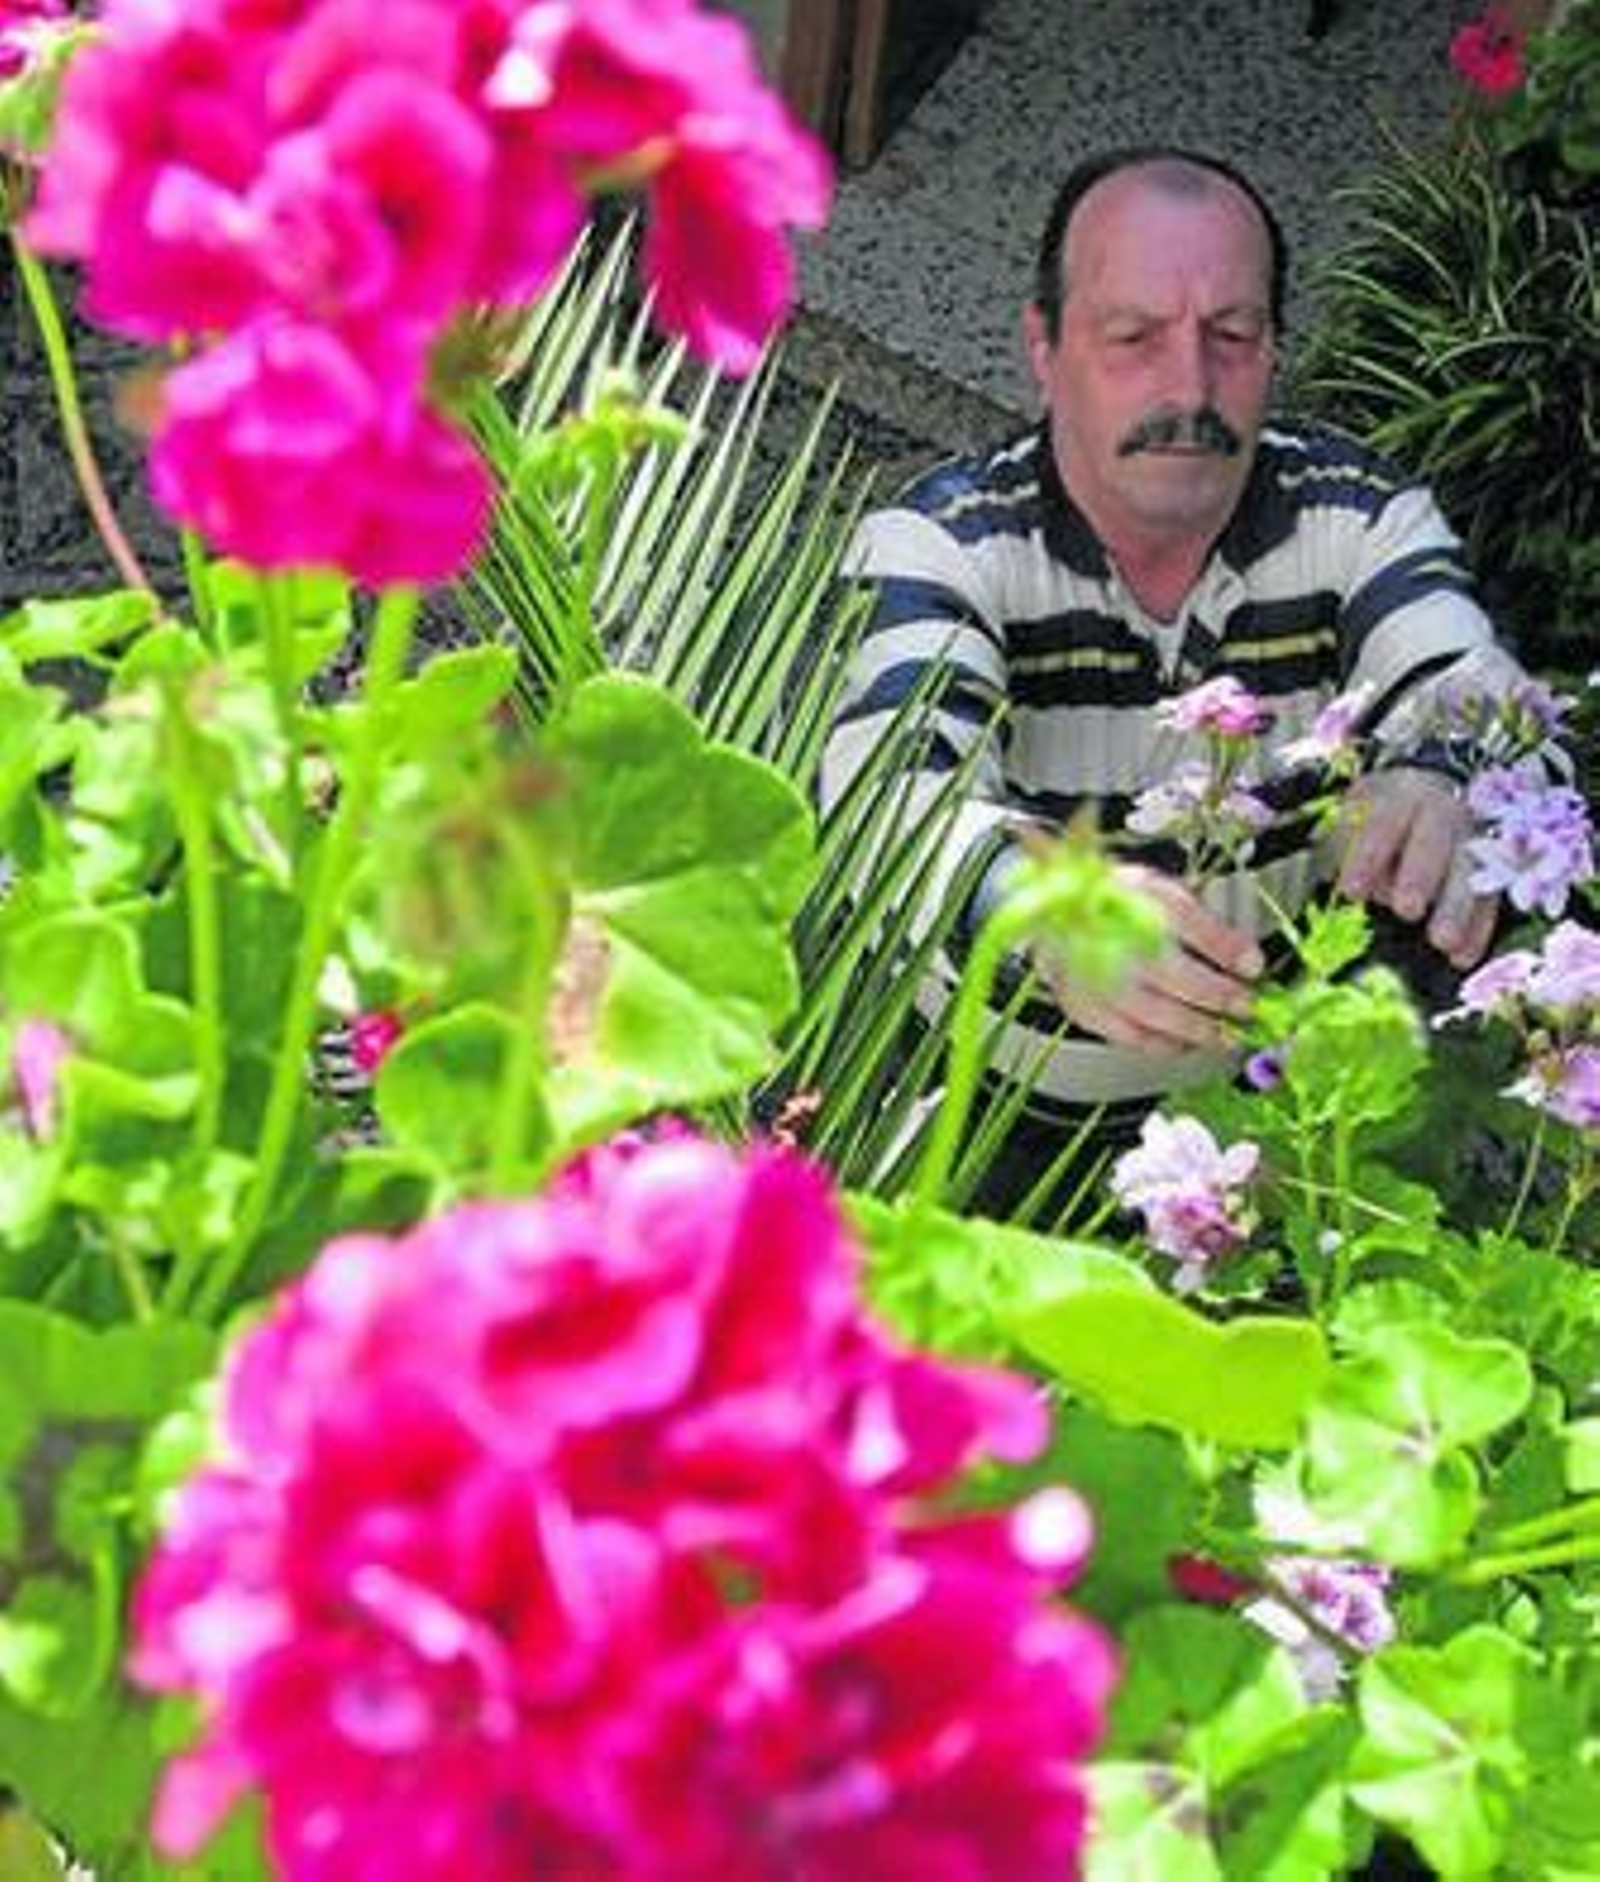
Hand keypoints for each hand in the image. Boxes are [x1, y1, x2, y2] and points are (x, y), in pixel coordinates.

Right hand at [1036, 865, 1263, 1051]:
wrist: (1058, 922)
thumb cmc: (1117, 908)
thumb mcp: (1166, 895)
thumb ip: (1208, 926)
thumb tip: (1248, 960)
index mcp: (1136, 901)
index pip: (1188, 923)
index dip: (1226, 949)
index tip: (1254, 967)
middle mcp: (1114, 939)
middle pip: (1177, 975)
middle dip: (1221, 996)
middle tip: (1246, 1007)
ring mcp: (1098, 979)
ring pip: (1158, 1013)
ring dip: (1199, 1028)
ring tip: (1224, 1034)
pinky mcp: (1088, 1009)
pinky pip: (1134, 1037)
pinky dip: (1166, 1044)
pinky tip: (1185, 1042)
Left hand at [1335, 767, 1496, 969]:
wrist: (1439, 790)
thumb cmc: (1386, 811)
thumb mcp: (1360, 810)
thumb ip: (1349, 842)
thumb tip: (1352, 885)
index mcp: (1403, 796)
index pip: (1383, 823)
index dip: (1368, 856)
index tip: (1352, 891)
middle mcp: (1445, 812)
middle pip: (1435, 842)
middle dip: (1421, 876)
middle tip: (1406, 909)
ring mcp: (1475, 839)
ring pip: (1470, 872)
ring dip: (1456, 909)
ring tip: (1442, 941)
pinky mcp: (1495, 868)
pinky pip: (1489, 899)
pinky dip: (1477, 930)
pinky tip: (1462, 957)